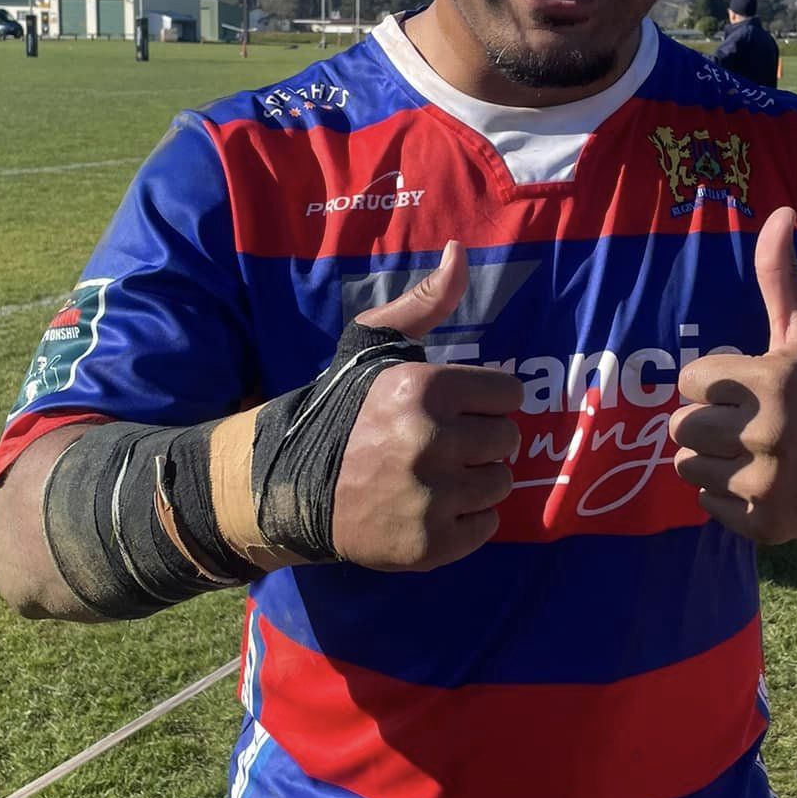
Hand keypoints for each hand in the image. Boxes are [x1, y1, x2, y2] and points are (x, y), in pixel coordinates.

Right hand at [332, 242, 523, 570]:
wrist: (288, 487)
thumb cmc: (340, 410)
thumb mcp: (373, 346)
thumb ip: (426, 301)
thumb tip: (460, 252)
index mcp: (424, 389)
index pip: (507, 394)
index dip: (483, 399)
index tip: (455, 407)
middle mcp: (431, 444)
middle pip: (506, 440)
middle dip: (479, 439)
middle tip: (442, 443)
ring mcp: (431, 499)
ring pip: (500, 484)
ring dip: (476, 479)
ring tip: (436, 475)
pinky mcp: (429, 545)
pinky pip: (486, 526)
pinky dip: (465, 519)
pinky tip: (431, 506)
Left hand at [668, 206, 796, 543]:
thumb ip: (781, 277)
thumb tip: (781, 213)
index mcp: (777, 381)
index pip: (689, 381)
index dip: (714, 381)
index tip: (747, 384)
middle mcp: (772, 434)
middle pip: (681, 426)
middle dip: (708, 420)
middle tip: (747, 421)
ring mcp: (768, 484)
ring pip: (687, 466)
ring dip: (712, 458)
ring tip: (753, 450)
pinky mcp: (764, 523)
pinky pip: (706, 503)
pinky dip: (727, 495)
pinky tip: (762, 480)